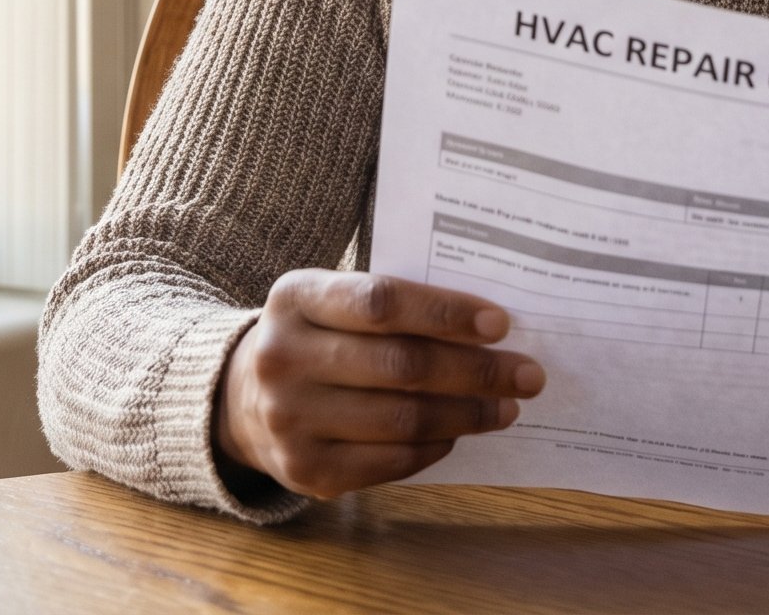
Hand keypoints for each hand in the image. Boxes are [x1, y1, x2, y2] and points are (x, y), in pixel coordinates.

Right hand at [214, 269, 543, 499]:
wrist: (242, 399)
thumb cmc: (316, 339)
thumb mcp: (331, 301)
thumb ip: (393, 305)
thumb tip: (488, 328)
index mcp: (294, 298)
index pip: (383, 302)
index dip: (446, 313)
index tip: (501, 323)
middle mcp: (283, 358)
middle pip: (401, 366)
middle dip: (476, 371)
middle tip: (526, 373)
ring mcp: (290, 419)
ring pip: (402, 419)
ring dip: (466, 414)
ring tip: (505, 407)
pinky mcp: (305, 470)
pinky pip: (390, 461)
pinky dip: (434, 447)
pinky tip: (456, 434)